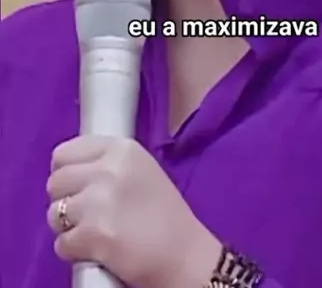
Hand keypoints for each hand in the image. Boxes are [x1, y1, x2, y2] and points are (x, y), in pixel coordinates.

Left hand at [46, 136, 221, 287]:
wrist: (185, 255)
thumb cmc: (165, 214)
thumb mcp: (141, 169)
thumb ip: (107, 163)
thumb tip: (71, 170)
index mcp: (122, 149)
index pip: (65, 152)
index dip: (66, 172)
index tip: (76, 186)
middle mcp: (108, 168)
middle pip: (56, 181)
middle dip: (65, 200)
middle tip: (84, 213)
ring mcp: (99, 201)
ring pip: (54, 213)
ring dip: (67, 226)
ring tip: (91, 232)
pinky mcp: (94, 234)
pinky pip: (61, 243)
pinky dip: (73, 250)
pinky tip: (95, 249)